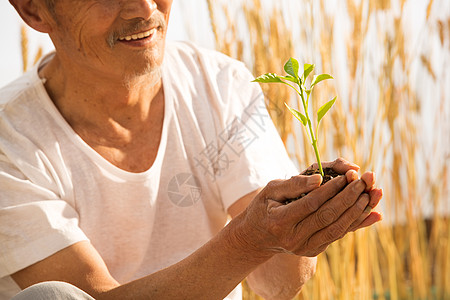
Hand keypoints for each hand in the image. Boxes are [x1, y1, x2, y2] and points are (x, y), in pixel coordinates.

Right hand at [237, 158, 381, 257]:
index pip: (311, 203)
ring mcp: (305, 247)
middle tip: (365, 179)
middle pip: (328, 216)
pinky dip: (357, 222)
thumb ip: (294, 183)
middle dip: (349, 196)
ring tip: (373, 192)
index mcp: (280, 221)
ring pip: (338, 228)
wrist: (257, 237)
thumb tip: (320, 179)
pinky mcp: (314, 250)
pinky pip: (339, 234)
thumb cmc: (264, 207)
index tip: (346, 175)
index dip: (331, 189)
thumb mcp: (271, 189)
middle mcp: (294, 239)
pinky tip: (373, 211)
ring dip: (358, 210)